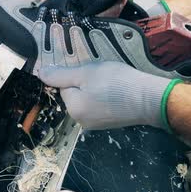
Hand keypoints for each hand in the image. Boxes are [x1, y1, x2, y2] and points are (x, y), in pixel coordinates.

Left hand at [39, 61, 172, 129]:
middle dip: (85, 81)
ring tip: (112, 80)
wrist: (150, 98)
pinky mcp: (109, 123)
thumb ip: (61, 74)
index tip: (89, 67)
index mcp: (74, 109)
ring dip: (96, 88)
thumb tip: (41, 74)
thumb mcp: (87, 72)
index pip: (63, 86)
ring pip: (88, 98)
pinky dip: (106, 96)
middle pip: (75, 93)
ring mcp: (96, 124)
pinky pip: (100, 105)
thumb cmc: (118, 83)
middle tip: (102, 73)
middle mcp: (82, 120)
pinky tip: (117, 90)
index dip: (75, 73)